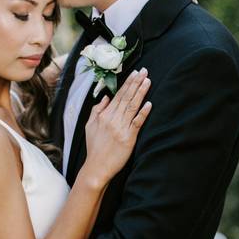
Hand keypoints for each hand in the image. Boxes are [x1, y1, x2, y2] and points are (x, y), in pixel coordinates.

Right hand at [79, 68, 151, 188]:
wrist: (96, 167)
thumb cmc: (94, 147)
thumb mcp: (90, 126)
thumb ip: (97, 110)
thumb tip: (106, 97)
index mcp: (104, 115)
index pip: (118, 95)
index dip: (127, 83)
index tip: (135, 73)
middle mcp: (112, 119)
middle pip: (126, 97)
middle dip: (135, 83)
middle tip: (144, 71)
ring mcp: (121, 128)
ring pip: (132, 106)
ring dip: (141, 93)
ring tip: (148, 81)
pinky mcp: (129, 138)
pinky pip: (137, 123)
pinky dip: (143, 113)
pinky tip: (149, 104)